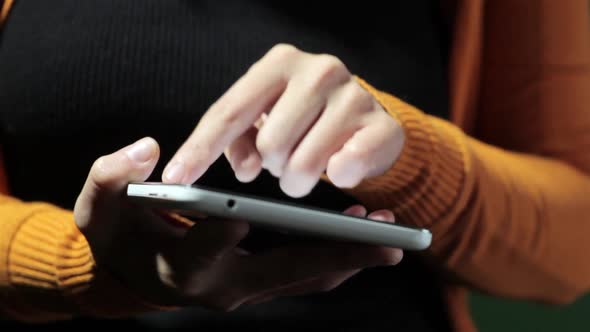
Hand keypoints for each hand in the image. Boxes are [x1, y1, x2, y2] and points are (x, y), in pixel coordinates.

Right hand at [74, 137, 402, 310]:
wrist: (136, 272)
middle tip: (388, 240)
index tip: (243, 212)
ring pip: (307, 277)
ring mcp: (248, 288)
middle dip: (337, 256)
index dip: (219, 233)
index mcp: (179, 267)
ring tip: (390, 233)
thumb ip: (112, 177)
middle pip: (285, 273)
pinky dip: (337, 255)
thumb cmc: (119, 236)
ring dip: (349, 257)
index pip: (202, 251)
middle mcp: (222, 287)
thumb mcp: (100, 206)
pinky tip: (361, 228)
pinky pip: (307, 272)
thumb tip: (147, 151)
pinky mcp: (262, 280)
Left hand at [162, 43, 404, 196]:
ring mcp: (354, 94)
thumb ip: (240, 142)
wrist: (366, 118)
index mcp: (279, 63)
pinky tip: (342, 166)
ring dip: (299, 180)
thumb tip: (246, 170)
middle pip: (269, 145)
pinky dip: (338, 178)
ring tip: (307, 166)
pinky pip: (345, 169)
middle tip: (284, 162)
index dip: (200, 150)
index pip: (229, 111)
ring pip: (304, 165)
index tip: (175, 179)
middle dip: (272, 167)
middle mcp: (318, 69)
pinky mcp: (382, 125)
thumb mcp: (265, 120)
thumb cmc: (305, 119)